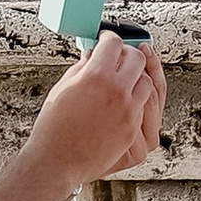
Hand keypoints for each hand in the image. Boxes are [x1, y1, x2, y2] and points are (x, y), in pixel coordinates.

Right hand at [28, 30, 165, 183]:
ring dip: (137, 76)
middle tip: (118, 55)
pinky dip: (137, 98)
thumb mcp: (63, 88)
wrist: (56, 162)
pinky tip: (126, 97)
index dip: (109, 38)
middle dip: (127, 53)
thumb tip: (92, 54)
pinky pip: (144, 106)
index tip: (107, 40)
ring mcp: (128, 111)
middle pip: (136, 59)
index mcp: (96, 75)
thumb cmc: (53, 128)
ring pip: (147, 82)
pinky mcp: (132, 129)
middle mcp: (117, 91)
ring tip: (124, 77)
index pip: (113, 44)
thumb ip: (82, 67)